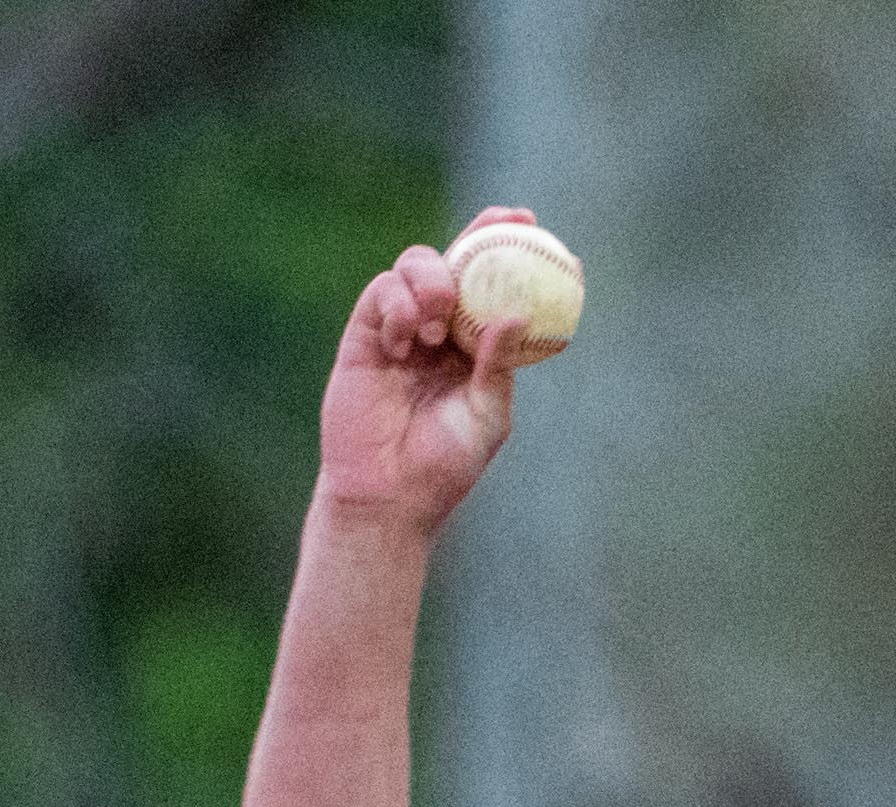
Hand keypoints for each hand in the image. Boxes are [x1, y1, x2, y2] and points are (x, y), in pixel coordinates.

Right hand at [314, 212, 535, 537]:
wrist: (388, 495)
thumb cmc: (443, 466)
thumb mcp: (486, 417)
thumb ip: (498, 366)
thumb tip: (516, 315)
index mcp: (472, 347)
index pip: (492, 286)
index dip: (508, 249)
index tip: (531, 222)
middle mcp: (438, 330)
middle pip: (455, 261)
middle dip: (476, 234)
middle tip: (496, 227)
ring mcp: (400, 329)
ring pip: (415, 266)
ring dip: (432, 277)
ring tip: (439, 317)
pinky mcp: (365, 335)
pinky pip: (381, 294)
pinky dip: (398, 304)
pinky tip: (407, 337)